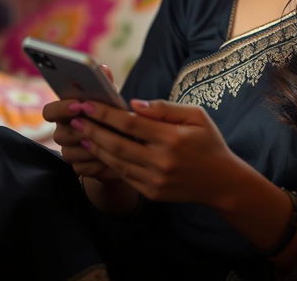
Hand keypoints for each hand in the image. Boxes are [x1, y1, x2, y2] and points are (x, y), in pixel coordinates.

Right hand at [42, 65, 119, 181]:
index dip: (61, 108)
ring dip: (89, 147)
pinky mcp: (79, 168)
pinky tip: (110, 158)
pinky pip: (81, 168)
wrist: (126, 144)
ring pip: (69, 152)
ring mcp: (70, 151)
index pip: (50, 111)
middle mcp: (64, 131)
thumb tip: (103, 68)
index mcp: (67, 113)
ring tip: (108, 142)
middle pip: (59, 134)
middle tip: (94, 127)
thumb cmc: (114, 116)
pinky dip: (96, 163)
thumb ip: (105, 85)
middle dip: (78, 130)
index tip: (78, 104)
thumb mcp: (112, 100)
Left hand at [71, 98, 243, 206]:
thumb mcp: (196, 116)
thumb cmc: (209, 142)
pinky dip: (109, 162)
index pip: (130, 124)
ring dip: (96, 146)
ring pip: (116, 161)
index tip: (87, 104)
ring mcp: (154, 180)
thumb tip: (134, 104)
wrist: (221, 182)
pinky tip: (99, 150)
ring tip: (81, 132)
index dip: (105, 113)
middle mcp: (160, 161)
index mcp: (172, 139)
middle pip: (117, 144)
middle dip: (92, 129)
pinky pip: (124, 175)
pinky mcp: (151, 192)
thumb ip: (164, 109)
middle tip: (75, 117)